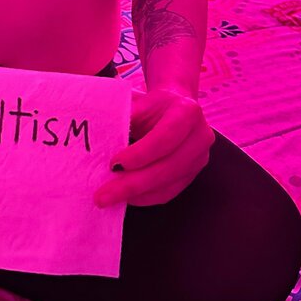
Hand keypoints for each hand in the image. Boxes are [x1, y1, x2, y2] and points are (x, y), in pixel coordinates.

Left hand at [94, 88, 214, 207]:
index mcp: (187, 112)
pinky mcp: (192, 175)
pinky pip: (168, 193)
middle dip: (132, 183)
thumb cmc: (151, 105)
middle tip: (103, 195)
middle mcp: (199, 137)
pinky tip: (126, 198)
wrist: (173, 105)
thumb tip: (101, 137)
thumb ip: (124, 117)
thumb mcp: (137, 102)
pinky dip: (145, 198)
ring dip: (136, 194)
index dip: (139, 155)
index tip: (113, 164)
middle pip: (166, 167)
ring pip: (167, 184)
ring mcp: (199, 159)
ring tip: (110, 198)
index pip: (164, 139)